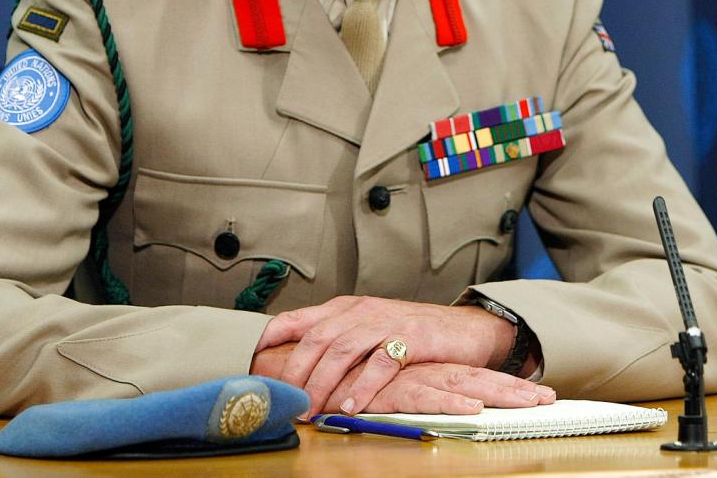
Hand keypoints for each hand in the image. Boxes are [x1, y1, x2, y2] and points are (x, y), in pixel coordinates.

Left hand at [254, 295, 519, 414]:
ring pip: (343, 350)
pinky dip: (363, 387)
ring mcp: (387, 323)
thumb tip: (298, 367)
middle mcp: (362, 311)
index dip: (272, 335)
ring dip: (324, 383)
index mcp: (347, 308)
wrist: (466, 329)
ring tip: (312, 409)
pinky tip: (351, 406)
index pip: (299, 317)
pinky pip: (381, 363)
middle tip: (286, 401)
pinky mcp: (412, 339)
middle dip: (296, 372)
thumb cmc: (414, 334)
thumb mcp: (370, 330)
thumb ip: (338, 341)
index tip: (250, 357)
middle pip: (317, 339)